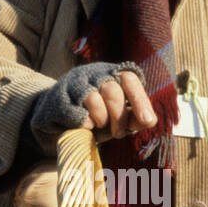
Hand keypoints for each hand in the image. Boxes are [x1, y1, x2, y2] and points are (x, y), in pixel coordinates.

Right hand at [30, 61, 155, 151]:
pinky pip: (75, 112)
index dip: (139, 99)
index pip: (130, 78)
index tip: (147, 121)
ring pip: (93, 99)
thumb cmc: (94, 115)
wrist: (57, 115)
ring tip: (100, 126)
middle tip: (118, 134)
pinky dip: (84, 124)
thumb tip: (151, 120)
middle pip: (112, 90)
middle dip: (119, 116)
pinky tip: (86, 126)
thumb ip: (134, 117)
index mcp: (112, 73)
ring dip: (101, 119)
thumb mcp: (118, 116)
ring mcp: (74, 83)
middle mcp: (93, 73)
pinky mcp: (58, 98)